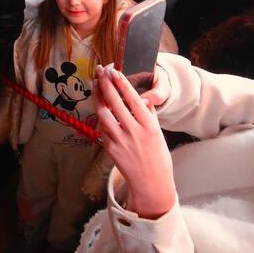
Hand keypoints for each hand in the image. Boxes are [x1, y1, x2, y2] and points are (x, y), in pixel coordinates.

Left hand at [94, 65, 175, 218]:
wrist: (151, 181)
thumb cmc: (157, 155)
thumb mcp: (157, 132)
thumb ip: (148, 114)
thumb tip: (141, 98)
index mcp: (148, 125)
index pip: (132, 98)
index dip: (121, 83)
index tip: (114, 70)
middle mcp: (133, 131)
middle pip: (114, 102)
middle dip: (105, 83)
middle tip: (100, 71)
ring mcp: (119, 139)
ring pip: (103, 113)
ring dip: (97, 96)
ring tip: (96, 85)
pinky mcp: (110, 148)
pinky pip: (102, 127)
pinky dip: (100, 115)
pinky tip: (99, 105)